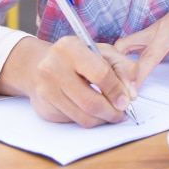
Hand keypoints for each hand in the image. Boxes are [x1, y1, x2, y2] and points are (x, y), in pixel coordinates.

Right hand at [0, 36, 137, 127]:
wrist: (38, 64)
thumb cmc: (76, 56)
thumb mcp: (103, 52)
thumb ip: (124, 67)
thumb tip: (131, 95)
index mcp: (69, 48)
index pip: (100, 74)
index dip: (117, 90)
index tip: (126, 100)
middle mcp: (52, 68)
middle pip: (90, 101)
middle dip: (111, 112)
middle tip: (121, 113)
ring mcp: (45, 90)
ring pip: (82, 116)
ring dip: (102, 119)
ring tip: (111, 114)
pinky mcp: (44, 108)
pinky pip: (73, 121)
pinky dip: (88, 119)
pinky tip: (93, 112)